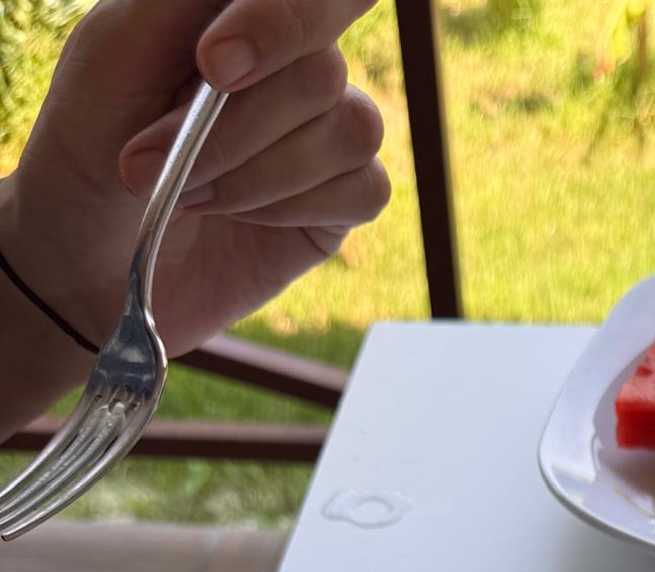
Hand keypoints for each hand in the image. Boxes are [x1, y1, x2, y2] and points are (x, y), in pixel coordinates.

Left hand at [0, 0, 388, 357]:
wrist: (88, 260)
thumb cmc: (91, 144)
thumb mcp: (118, 50)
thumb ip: (188, 1)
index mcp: (243, 13)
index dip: (285, 20)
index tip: (214, 66)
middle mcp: (295, 65)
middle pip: (323, 69)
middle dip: (237, 129)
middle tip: (156, 162)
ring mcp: (324, 135)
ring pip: (351, 130)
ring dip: (258, 174)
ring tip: (189, 195)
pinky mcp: (340, 203)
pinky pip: (364, 189)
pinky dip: (293, 208)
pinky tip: (241, 221)